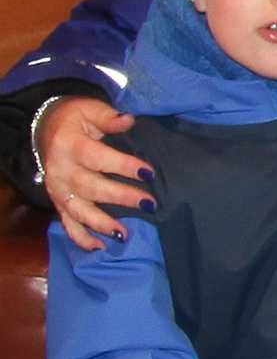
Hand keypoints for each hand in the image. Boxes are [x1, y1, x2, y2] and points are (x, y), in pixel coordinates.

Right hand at [37, 96, 149, 250]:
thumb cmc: (76, 119)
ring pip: (78, 210)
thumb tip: (129, 119)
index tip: (149, 173)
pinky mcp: (57, 201)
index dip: (123, 165)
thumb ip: (109, 118)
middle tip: (148, 204)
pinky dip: (80, 238)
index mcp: (69, 145)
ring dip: (100, 224)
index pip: (97, 157)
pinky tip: (98, 248)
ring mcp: (57, 189)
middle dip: (120, 197)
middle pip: (90, 187)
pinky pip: (67, 223)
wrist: (46, 127)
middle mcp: (60, 170)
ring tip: (124, 234)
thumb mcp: (90, 110)